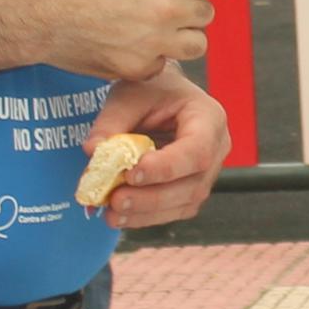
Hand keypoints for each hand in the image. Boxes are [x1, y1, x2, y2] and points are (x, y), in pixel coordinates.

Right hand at [37, 0, 228, 84]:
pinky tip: (128, 41)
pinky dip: (153, 56)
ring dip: (181, 34)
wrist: (34, 10)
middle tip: (157, 1)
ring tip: (150, 24)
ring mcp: (154, 43)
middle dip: (189, 5)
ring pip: (196, 44)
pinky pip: (165, 63)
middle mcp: (166, 10)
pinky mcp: (138, 69)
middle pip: (207, 12)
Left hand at [87, 74, 230, 229]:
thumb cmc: (150, 91)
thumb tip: (92, 151)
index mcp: (209, 118)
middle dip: (151, 198)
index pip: (196, 150)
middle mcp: (217, 148)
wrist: (161, 97)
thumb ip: (111, 122)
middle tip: (115, 200)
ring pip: (184, 204)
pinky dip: (146, 217)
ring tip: (111, 213)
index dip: (166, 168)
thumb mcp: (128, 96)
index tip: (131, 173)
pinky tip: (120, 216)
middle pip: (192, 185)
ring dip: (146, 213)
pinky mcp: (191, 190)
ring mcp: (207, 173)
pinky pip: (174, 211)